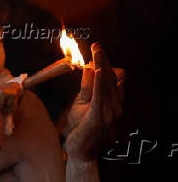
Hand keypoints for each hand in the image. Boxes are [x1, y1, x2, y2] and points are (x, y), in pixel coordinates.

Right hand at [0, 69, 21, 162]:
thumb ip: (6, 95)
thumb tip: (21, 81)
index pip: (3, 74)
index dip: (12, 84)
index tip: (11, 99)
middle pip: (8, 77)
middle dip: (14, 90)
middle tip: (8, 108)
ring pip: (10, 84)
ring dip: (14, 99)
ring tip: (5, 114)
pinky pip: (8, 92)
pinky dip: (12, 102)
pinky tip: (7, 114)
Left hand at [60, 43, 124, 161]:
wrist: (80, 151)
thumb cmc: (80, 127)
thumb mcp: (83, 102)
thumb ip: (87, 86)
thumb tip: (90, 67)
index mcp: (114, 102)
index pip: (117, 77)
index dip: (107, 63)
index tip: (97, 50)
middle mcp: (116, 106)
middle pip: (114, 76)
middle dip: (104, 60)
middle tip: (96, 45)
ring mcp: (109, 113)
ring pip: (108, 82)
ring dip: (102, 65)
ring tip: (96, 51)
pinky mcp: (98, 117)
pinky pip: (100, 95)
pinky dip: (100, 81)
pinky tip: (97, 70)